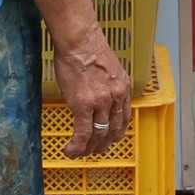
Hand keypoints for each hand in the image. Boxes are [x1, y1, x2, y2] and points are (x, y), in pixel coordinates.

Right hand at [54, 41, 133, 158]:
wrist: (79, 41)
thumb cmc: (87, 48)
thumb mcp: (107, 67)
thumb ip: (107, 83)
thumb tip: (98, 91)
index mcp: (122, 88)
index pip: (123, 117)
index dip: (117, 132)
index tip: (110, 139)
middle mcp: (115, 97)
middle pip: (113, 129)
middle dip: (104, 144)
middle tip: (95, 151)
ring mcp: (101, 103)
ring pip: (99, 134)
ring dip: (90, 148)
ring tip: (80, 153)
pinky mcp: (84, 105)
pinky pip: (83, 132)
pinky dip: (78, 146)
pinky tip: (71, 151)